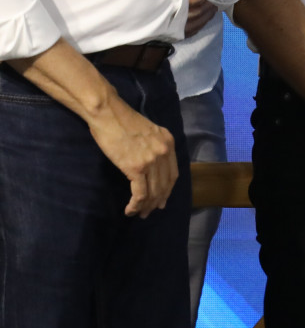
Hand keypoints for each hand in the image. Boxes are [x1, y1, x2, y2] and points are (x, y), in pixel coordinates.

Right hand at [88, 98, 177, 217]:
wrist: (107, 113)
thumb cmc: (121, 120)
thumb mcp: (148, 130)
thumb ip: (154, 145)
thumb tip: (150, 161)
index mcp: (169, 142)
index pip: (173, 173)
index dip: (168, 190)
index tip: (162, 200)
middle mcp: (164, 152)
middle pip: (166, 185)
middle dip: (159, 201)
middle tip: (150, 212)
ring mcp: (152, 160)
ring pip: (154, 191)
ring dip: (147, 206)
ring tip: (140, 214)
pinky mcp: (136, 168)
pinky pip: (140, 193)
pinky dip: (136, 205)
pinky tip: (130, 210)